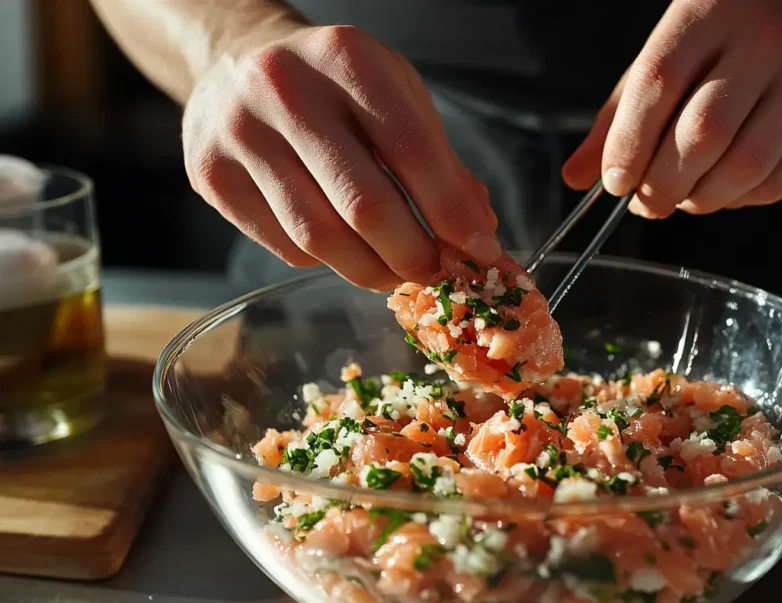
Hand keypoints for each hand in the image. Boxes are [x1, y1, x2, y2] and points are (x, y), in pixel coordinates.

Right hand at [183, 24, 499, 289]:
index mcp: (345, 59)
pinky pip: (285, 247)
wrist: (237, 60)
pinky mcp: (211, 176)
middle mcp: (285, 91)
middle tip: (436, 273)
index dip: (451, 213)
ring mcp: (239, 134)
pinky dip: (327, 261)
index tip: (479, 250)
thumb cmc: (334, 82)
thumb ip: (440, 160)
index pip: (411, 151)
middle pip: (364, 206)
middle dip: (412, 255)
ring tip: (396, 272)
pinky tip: (343, 246)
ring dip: (371, 270)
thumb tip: (477, 231)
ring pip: (319, 238)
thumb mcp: (396, 94)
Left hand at [563, 0, 781, 216]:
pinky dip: (737, 201)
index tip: (614, 181)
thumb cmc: (735, 34)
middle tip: (646, 201)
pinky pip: (777, 183)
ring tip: (682, 196)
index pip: (658, 84)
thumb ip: (622, 113)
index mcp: (710, 9)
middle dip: (661, 185)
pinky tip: (722, 188)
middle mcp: (766, 39)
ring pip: (742, 168)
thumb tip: (578, 176)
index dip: (628, 145)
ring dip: (698, 201)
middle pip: (702, 135)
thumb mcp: (673, 50)